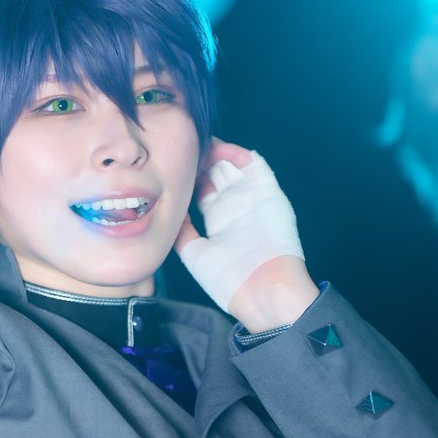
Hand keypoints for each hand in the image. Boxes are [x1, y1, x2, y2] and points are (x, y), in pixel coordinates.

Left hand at [175, 139, 317, 330]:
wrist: (262, 292)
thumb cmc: (228, 280)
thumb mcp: (194, 251)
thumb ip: (181, 228)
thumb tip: (166, 206)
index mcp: (218, 218)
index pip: (201, 186)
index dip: (186, 173)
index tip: (168, 162)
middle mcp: (235, 205)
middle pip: (215, 170)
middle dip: (198, 157)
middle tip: (180, 147)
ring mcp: (253, 198)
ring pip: (233, 163)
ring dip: (216, 151)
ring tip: (198, 145)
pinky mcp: (270, 195)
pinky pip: (257, 166)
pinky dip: (239, 154)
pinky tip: (220, 150)